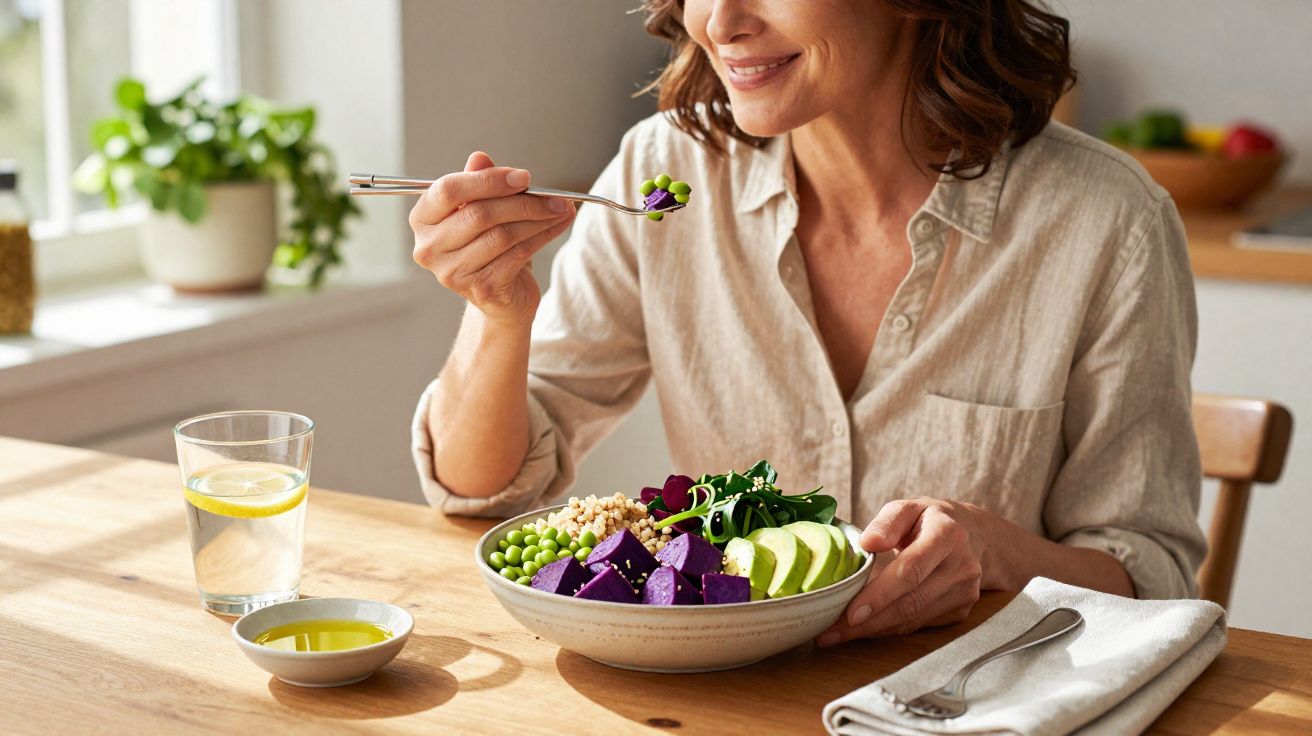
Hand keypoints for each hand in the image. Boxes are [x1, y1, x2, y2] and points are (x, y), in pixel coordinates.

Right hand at [409, 151, 575, 326]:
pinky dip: (543, 237)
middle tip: (554, 196)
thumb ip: (478, 183)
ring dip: (538, 219)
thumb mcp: (481, 209)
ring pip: (502, 235)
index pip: (449, 190)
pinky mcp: (481, 289)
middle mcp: (430, 248)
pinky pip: (517, 254)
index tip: (524, 177)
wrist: (500, 296)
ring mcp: (452, 272)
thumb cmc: (487, 245)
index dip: (489, 180)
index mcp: (422, 219)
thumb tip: (480, 158)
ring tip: (561, 209)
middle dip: (523, 202)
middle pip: (480, 214)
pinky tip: (557, 226)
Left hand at [816, 497, 989, 645]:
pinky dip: (889, 629)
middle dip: (869, 622)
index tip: (851, 614)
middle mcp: (961, 566)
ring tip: (838, 634)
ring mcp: (964, 592)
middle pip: (911, 602)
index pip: (910, 570)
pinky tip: (865, 629)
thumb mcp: (908, 508)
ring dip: (874, 630)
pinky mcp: (961, 610)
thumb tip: (867, 543)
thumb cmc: (930, 520)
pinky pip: (919, 624)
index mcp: (947, 535)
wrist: (975, 536)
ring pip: (913, 619)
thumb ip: (887, 522)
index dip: (880, 595)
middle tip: (831, 631)